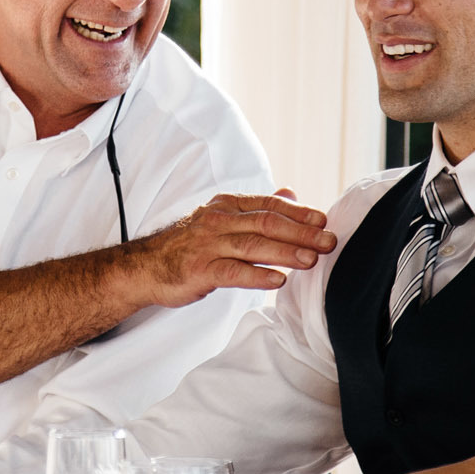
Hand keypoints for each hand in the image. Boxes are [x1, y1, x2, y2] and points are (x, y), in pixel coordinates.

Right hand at [127, 191, 334, 307]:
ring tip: (311, 260)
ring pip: (253, 245)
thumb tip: (290, 193)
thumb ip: (257, 208)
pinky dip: (257, 275)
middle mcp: (218, 220)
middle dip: (301, 232)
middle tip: (328, 241)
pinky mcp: (200, 270)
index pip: (268, 205)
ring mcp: (208, 245)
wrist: (146, 266)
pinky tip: (278, 280)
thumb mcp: (222, 218)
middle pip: (266, 223)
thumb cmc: (190, 244)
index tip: (324, 220)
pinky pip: (233, 272)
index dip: (298, 212)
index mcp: (227, 205)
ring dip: (286, 252)